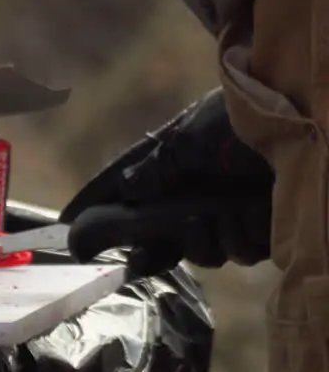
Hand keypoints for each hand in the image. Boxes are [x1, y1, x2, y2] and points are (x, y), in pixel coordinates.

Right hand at [59, 88, 272, 277]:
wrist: (304, 124)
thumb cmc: (244, 120)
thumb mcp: (191, 136)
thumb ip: (156, 166)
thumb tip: (128, 189)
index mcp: (170, 161)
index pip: (123, 188)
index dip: (96, 207)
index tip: (67, 227)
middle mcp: (193, 190)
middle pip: (156, 232)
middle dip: (157, 241)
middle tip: (150, 246)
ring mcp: (224, 212)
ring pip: (199, 250)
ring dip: (207, 236)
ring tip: (221, 210)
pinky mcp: (257, 229)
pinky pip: (238, 251)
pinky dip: (242, 235)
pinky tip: (251, 212)